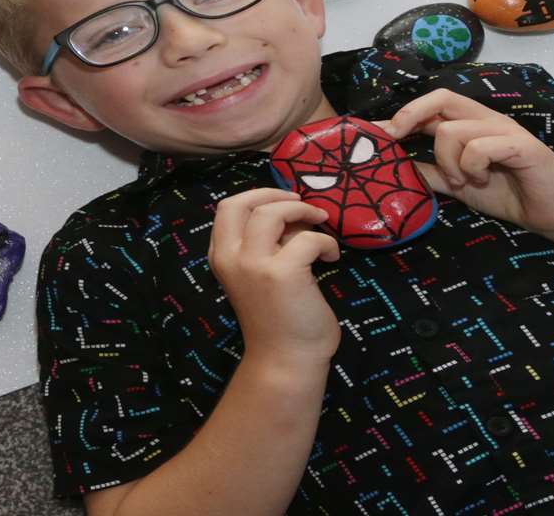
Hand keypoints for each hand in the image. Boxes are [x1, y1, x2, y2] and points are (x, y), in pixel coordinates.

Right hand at [209, 188, 341, 364]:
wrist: (285, 359)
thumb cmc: (276, 320)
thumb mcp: (258, 276)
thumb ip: (266, 246)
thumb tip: (293, 218)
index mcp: (221, 257)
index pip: (227, 209)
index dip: (257, 196)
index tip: (283, 202)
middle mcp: (230, 257)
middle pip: (242, 203)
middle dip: (274, 193)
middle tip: (302, 203)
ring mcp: (254, 264)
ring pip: (272, 213)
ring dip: (301, 210)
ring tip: (321, 222)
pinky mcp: (283, 273)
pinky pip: (309, 239)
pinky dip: (326, 242)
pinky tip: (332, 257)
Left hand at [380, 89, 553, 246]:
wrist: (552, 214)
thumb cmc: (506, 193)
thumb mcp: (457, 183)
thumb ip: (430, 172)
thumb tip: (393, 166)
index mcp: (469, 124)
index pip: (431, 105)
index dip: (401, 114)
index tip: (374, 133)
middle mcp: (485, 119)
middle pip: (440, 97)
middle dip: (409, 115)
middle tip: (395, 138)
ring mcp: (503, 129)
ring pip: (452, 129)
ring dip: (448, 161)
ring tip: (464, 180)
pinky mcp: (521, 145)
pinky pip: (479, 146)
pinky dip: (471, 166)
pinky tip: (482, 179)